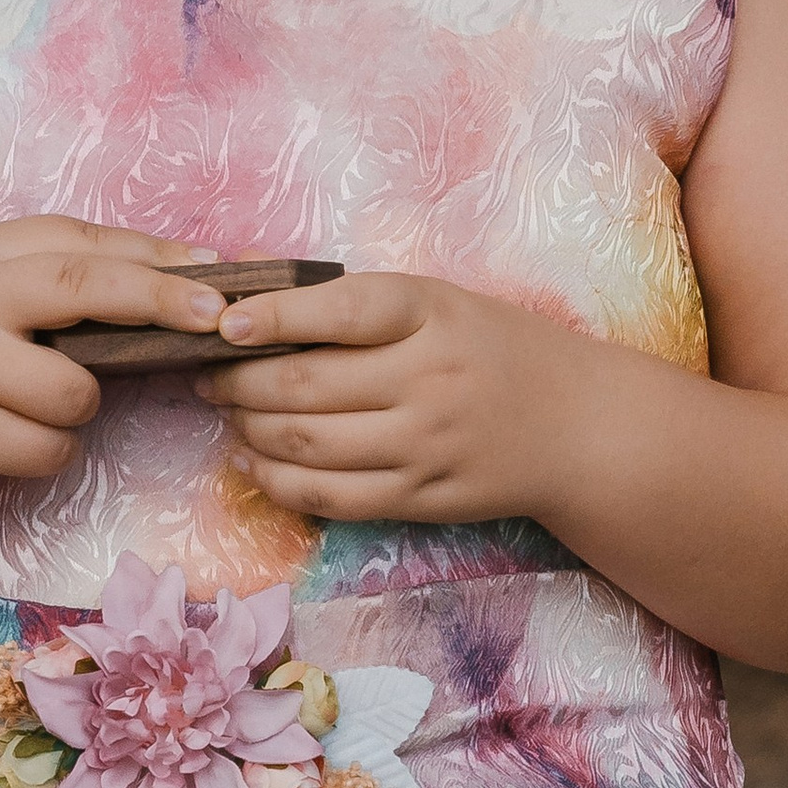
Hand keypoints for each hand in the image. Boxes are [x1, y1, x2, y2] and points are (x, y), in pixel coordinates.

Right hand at [0, 217, 227, 513]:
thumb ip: (56, 280)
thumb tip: (178, 275)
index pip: (78, 242)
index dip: (153, 256)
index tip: (217, 270)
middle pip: (83, 287)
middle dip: (160, 300)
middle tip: (218, 317)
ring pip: (75, 390)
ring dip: (79, 411)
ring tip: (37, 410)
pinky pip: (49, 447)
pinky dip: (51, 452)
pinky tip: (13, 442)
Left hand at [194, 269, 573, 522]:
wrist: (578, 427)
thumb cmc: (496, 350)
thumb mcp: (442, 302)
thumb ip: (359, 301)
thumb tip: (255, 290)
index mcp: (431, 313)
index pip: (338, 310)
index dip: (272, 318)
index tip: (224, 322)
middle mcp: (428, 378)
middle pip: (305, 385)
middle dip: (239, 382)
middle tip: (209, 374)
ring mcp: (424, 444)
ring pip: (307, 444)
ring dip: (250, 429)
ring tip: (230, 414)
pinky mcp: (422, 496)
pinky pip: (331, 497)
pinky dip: (278, 482)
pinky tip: (254, 464)